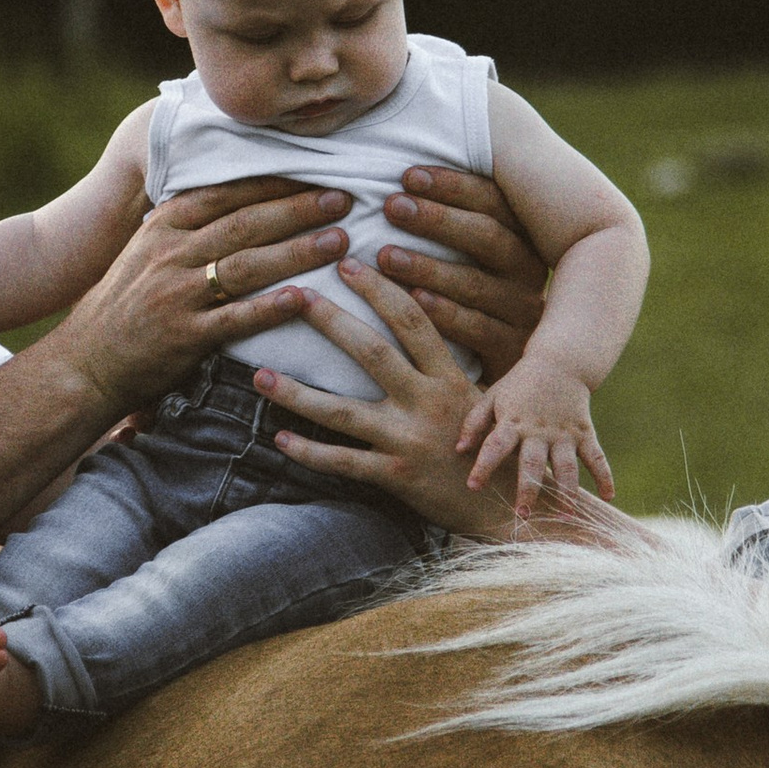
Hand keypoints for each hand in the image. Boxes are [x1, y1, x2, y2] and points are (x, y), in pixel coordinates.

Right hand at [50, 177, 356, 414]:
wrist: (86, 360)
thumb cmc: (125, 302)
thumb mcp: (148, 249)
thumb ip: (188, 222)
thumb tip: (237, 192)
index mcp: (165, 225)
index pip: (228, 193)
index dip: (275, 180)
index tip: (316, 168)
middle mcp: (172, 253)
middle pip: (246, 223)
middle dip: (298, 208)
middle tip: (344, 197)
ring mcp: (178, 294)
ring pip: (247, 265)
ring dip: (298, 251)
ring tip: (340, 239)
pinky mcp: (185, 336)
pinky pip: (236, 319)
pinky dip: (271, 309)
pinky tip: (305, 300)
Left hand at [249, 261, 515, 540]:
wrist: (509, 505)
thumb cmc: (494, 444)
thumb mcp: (481, 395)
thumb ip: (447, 362)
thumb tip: (419, 314)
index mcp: (449, 376)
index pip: (412, 319)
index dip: (379, 288)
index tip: (349, 263)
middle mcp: (428, 403)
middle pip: (371, 352)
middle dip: (330, 320)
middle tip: (294, 294)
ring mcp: (409, 441)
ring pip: (343, 412)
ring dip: (297, 393)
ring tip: (259, 374)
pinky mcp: (397, 477)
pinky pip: (345, 462)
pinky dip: (310, 451)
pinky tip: (279, 438)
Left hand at [376, 168, 548, 378]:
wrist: (489, 371)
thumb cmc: (464, 297)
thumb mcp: (466, 254)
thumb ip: (447, 218)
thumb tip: (404, 170)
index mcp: (521, 235)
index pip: (492, 201)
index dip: (451, 186)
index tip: (407, 175)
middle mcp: (529, 270)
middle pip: (486, 237)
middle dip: (437, 219)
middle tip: (391, 205)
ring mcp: (523, 312)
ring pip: (477, 283)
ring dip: (429, 266)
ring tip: (385, 255)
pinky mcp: (512, 350)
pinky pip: (478, 329)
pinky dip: (444, 313)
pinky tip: (413, 299)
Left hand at [457, 359, 615, 519]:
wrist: (559, 362)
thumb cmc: (519, 384)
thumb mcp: (493, 396)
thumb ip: (474, 423)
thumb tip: (458, 450)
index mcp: (513, 421)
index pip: (495, 446)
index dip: (483, 465)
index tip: (473, 486)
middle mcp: (539, 430)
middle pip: (533, 463)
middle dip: (528, 488)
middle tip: (522, 514)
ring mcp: (564, 433)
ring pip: (567, 466)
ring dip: (567, 492)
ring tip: (566, 517)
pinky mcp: (585, 432)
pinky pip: (596, 457)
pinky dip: (604, 476)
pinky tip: (609, 497)